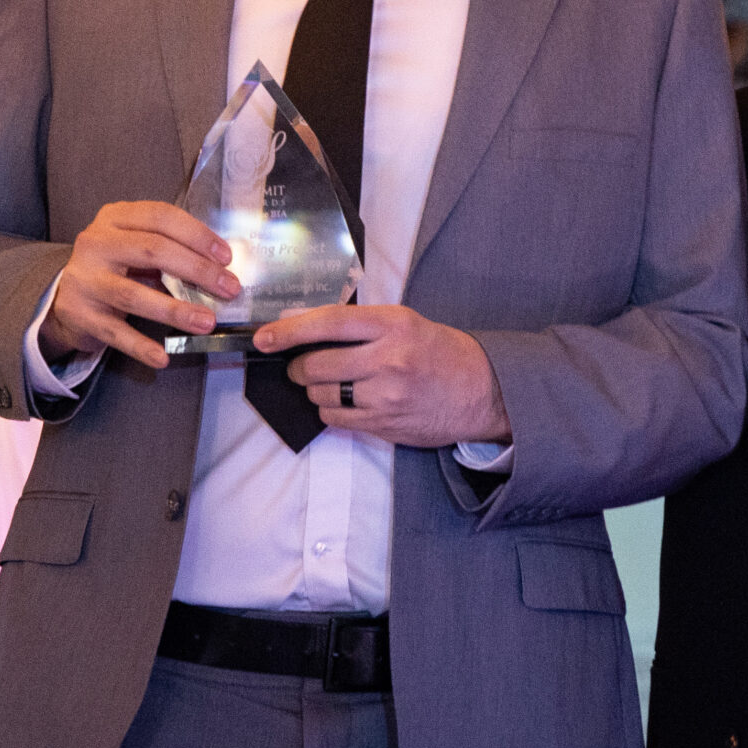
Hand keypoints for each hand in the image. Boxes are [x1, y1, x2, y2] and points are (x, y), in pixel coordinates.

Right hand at [42, 201, 238, 370]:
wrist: (63, 297)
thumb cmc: (112, 267)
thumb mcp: (133, 246)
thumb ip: (167, 249)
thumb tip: (218, 268)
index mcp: (114, 218)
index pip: (160, 217)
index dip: (197, 235)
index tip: (226, 257)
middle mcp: (96, 243)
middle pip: (152, 250)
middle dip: (196, 270)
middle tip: (228, 288)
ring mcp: (85, 279)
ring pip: (134, 294)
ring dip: (174, 310)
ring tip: (205, 322)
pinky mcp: (79, 314)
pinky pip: (115, 333)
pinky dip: (140, 346)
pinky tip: (163, 357)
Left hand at [253, 304, 510, 448]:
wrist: (482, 391)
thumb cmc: (439, 352)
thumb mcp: (405, 323)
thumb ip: (359, 325)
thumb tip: (302, 328)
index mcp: (394, 325)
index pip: (329, 323)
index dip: (290, 330)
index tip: (264, 337)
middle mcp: (389, 359)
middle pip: (317, 365)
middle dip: (298, 367)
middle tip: (299, 366)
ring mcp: (387, 396)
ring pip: (322, 395)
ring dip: (314, 390)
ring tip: (330, 383)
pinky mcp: (385, 425)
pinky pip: (336, 420)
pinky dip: (330, 411)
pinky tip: (345, 402)